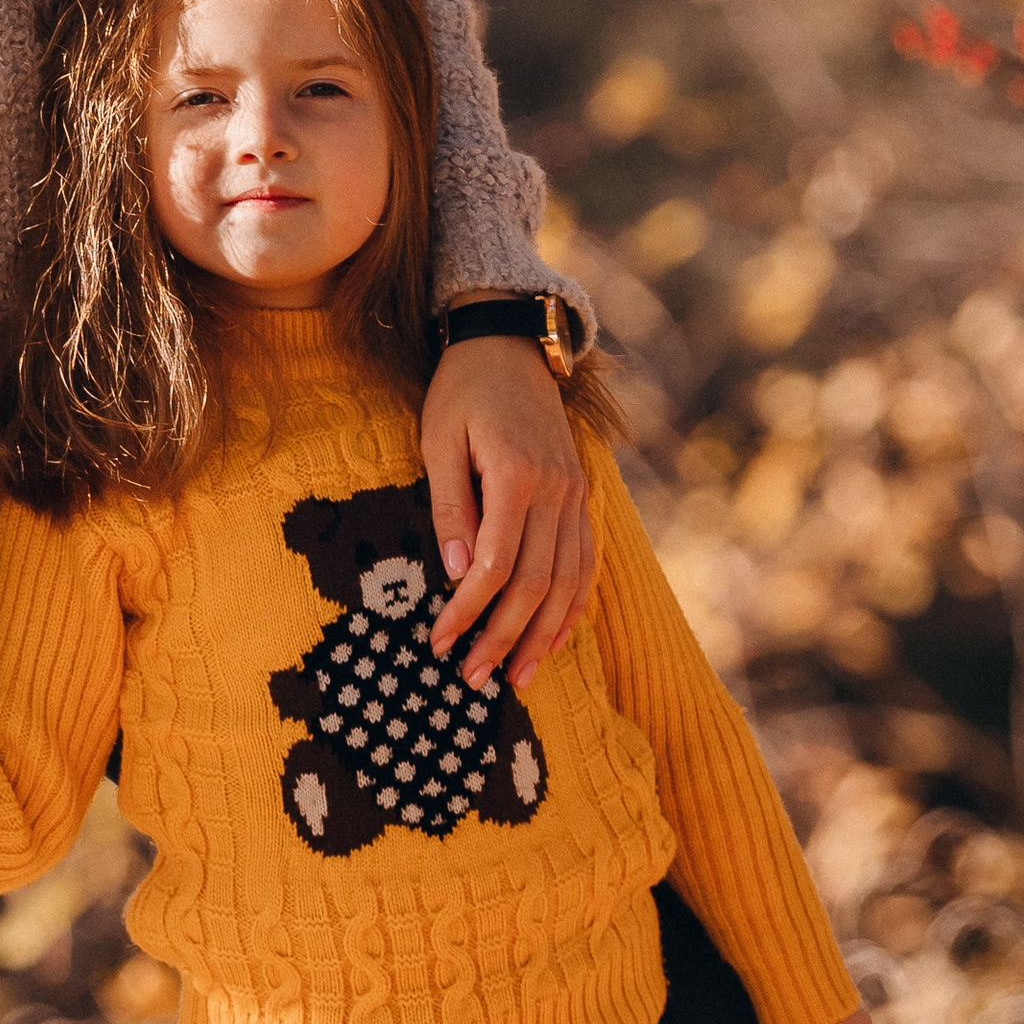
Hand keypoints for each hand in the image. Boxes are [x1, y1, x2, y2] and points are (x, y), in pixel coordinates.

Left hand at [423, 334, 597, 686]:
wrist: (511, 345)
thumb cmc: (462, 392)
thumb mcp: (438, 440)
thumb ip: (450, 506)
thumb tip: (459, 572)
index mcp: (518, 477)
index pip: (496, 566)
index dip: (469, 612)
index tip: (441, 643)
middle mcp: (558, 491)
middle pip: (536, 584)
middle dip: (504, 638)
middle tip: (473, 678)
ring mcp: (576, 495)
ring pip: (568, 582)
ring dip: (543, 636)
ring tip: (516, 678)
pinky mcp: (582, 497)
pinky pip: (586, 562)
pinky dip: (572, 606)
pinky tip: (554, 639)